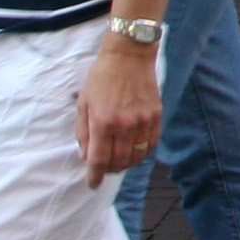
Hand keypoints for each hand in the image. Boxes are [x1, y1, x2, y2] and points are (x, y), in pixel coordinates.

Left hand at [77, 39, 162, 184]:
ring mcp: (143, 121)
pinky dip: (142, 154)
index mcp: (102, 121)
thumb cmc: (101, 77)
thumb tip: (86, 157)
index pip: (99, 159)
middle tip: (104, 169)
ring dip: (126, 164)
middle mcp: (124, 124)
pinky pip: (151, 145)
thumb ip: (83, 132)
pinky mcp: (156, 116)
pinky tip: (134, 152)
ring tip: (119, 162)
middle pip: (119, 162)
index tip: (92, 184)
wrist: (129, 56)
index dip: (94, 176)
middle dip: (109, 170)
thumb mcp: (84, 103)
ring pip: (137, 157)